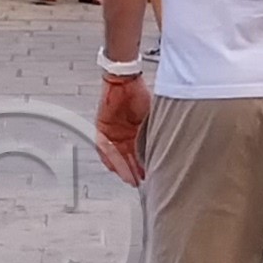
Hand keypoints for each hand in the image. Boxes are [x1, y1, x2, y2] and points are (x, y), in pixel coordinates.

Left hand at [97, 74, 150, 188]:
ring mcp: (111, 133)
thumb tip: (161, 148)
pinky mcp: (101, 129)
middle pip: (126, 157)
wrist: (124, 80)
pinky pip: (103, 148)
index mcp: (136, 131)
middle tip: (138, 181)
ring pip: (114, 156)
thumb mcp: (151, 117)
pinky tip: (115, 166)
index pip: (138, 153)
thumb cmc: (139, 94)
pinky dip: (109, 158)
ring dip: (121, 167)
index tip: (148, 175)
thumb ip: (152, 132)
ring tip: (129, 177)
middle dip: (132, 170)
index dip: (142, 165)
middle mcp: (123, 134)